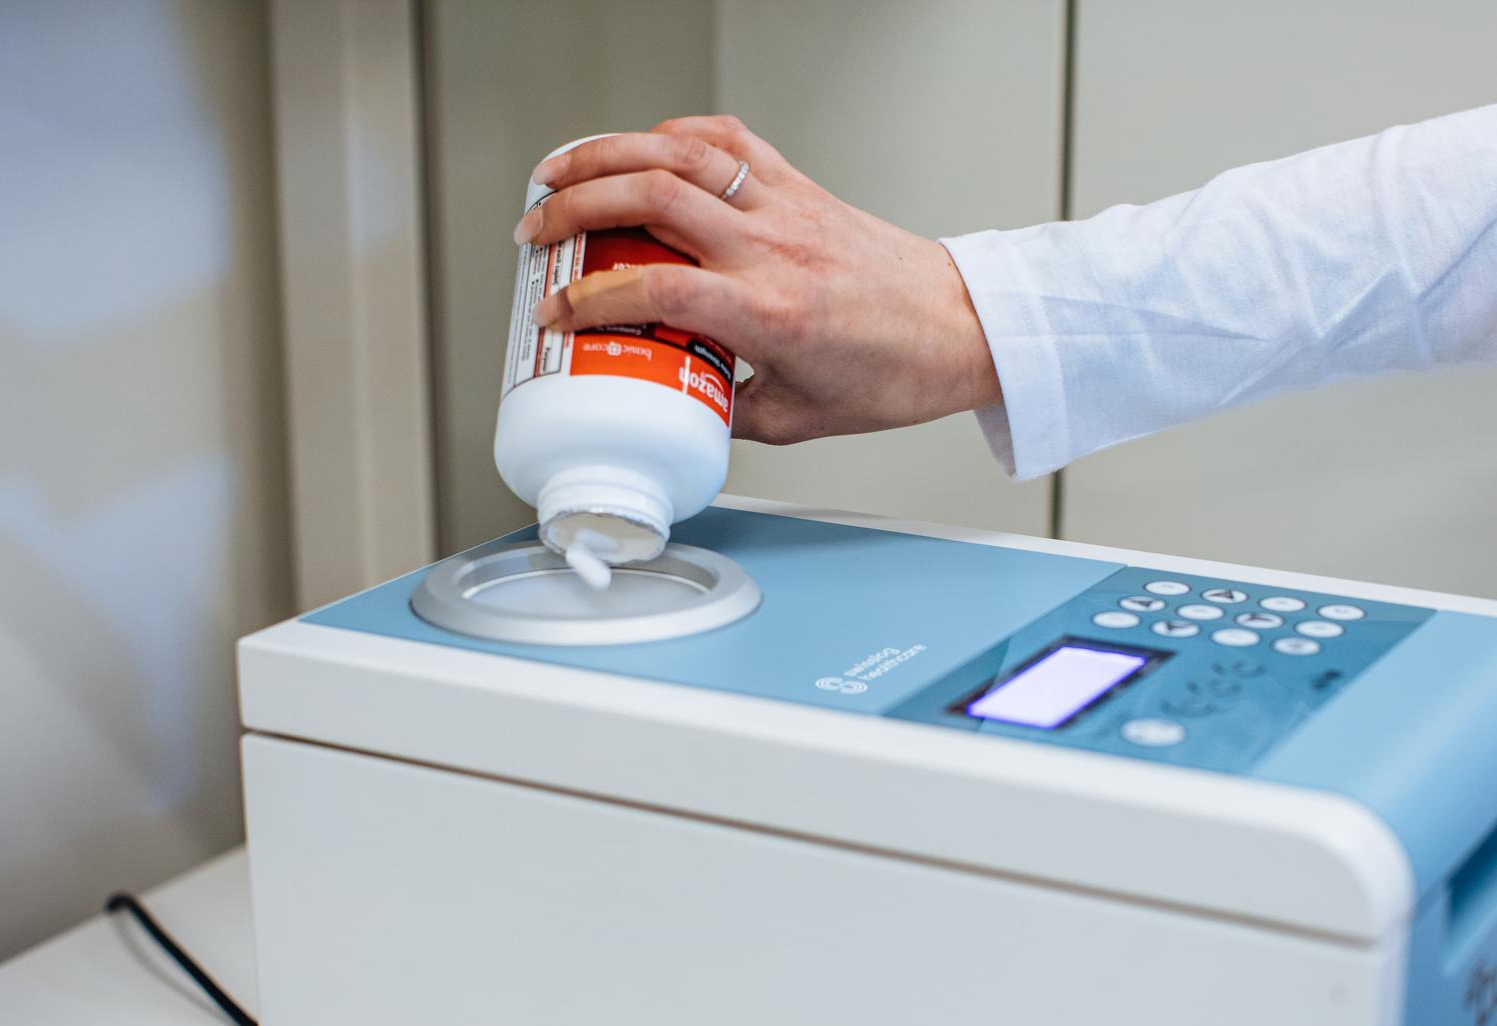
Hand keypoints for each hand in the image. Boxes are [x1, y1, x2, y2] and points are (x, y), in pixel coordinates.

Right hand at [515, 116, 999, 445]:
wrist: (960, 329)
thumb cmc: (894, 372)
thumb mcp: (797, 419)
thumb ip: (723, 410)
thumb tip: (671, 403)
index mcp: (771, 315)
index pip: (657, 292)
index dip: (591, 300)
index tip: (558, 315)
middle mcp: (774, 250)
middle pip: (652, 200)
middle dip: (575, 206)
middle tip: (536, 230)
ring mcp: (785, 208)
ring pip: (680, 154)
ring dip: (607, 154)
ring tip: (559, 171)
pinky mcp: (797, 185)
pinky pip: (725, 142)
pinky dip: (672, 136)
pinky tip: (639, 151)